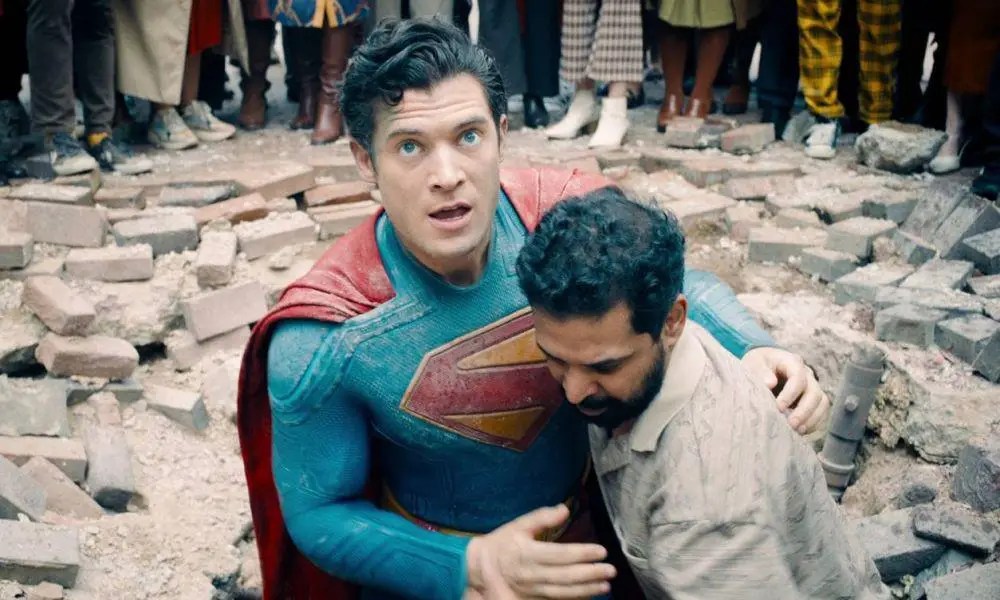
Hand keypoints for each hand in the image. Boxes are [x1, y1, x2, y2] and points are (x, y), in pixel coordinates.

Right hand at [465, 504, 614, 598]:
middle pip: (566, 576)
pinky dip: (575, 597)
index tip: (601, 551)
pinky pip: (557, 599)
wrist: (481, 569)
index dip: (583, 553)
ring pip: (564, 591)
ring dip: (587, 589)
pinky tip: (590, 593)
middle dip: (591, 573)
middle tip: (611, 570)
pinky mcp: (534, 598)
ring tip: (605, 585)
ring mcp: (533, 589)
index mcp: (529, 553)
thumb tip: (564, 509)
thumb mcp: (518, 525)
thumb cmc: (502, 543)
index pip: (561, 555)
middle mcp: (532, 573)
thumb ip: (541, 517)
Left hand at [742, 347, 829, 434]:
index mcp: (792, 362)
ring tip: (797, 431)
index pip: (798, 378)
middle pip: (815, 392)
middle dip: (804, 411)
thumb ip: (760, 371)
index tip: (778, 408)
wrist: (763, 367)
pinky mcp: (814, 400)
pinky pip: (822, 412)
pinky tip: (802, 432)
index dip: (790, 394)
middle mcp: (807, 374)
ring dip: (812, 419)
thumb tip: (770, 383)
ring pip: (822, 403)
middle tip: (791, 425)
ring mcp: (813, 387)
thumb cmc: (757, 365)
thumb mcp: (753, 363)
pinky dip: (815, 423)